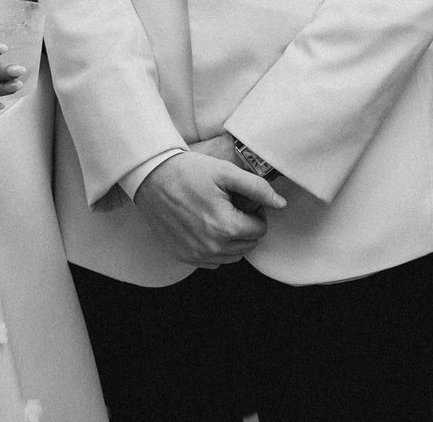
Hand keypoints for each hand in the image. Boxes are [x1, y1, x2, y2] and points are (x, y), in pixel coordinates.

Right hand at [132, 150, 285, 267]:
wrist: (152, 177)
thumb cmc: (188, 172)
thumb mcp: (225, 172)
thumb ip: (257, 188)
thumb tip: (280, 204)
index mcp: (225, 227)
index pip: (260, 229)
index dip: (255, 212)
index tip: (241, 199)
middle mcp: (211, 247)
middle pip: (249, 244)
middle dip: (246, 226)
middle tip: (230, 205)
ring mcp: (196, 255)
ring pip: (233, 256)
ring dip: (232, 239)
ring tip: (218, 215)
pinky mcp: (184, 256)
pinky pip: (213, 261)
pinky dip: (216, 247)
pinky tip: (205, 226)